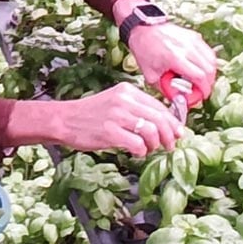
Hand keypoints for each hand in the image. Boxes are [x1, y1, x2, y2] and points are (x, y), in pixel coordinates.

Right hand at [54, 83, 182, 157]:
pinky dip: (141, 151)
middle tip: (170, 146)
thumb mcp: (115, 103)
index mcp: (127, 91)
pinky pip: (137, 144)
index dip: (173, 122)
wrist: (64, 120)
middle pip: (159, 118)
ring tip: (149, 149)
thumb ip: (136, 109)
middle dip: (169, 135)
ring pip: (151, 131)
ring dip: (155, 144)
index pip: (159, 106)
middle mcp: (124, 100)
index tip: (178, 133)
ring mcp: (116, 115)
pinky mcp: (109, 131)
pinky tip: (136, 152)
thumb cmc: (90, 115)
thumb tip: (165, 124)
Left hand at [127, 21, 217, 108]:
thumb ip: (166, 89)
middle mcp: (186, 48)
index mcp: (175, 58)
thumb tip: (179, 100)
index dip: (204, 90)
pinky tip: (200, 68)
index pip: (199, 76)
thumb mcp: (151, 75)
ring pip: (212, 60)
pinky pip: (208, 52)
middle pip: (209, 69)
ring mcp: (192, 40)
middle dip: (208, 83)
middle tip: (200, 90)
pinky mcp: (194, 36)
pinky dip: (208, 62)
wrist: (143, 29)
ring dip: (210, 73)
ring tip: (200, 80)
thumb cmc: (144, 51)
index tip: (201, 96)